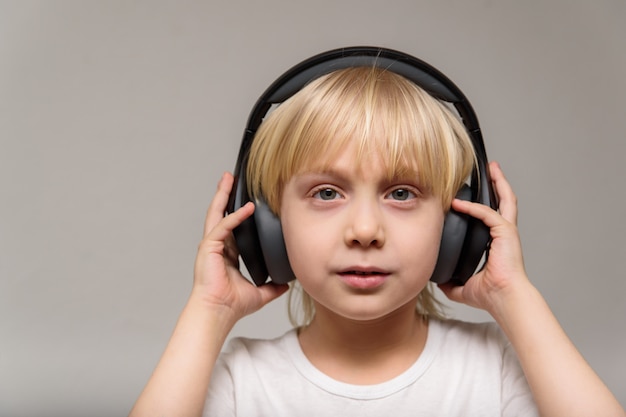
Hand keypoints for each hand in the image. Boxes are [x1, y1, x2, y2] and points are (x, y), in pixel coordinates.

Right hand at [192, 172, 287, 319]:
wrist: (219, 312)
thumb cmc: (232, 305)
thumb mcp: (260, 293)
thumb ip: (273, 287)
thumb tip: (287, 284)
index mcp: (227, 254)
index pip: (232, 226)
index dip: (237, 212)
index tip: (246, 199)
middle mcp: (217, 246)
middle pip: (220, 214)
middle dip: (225, 195)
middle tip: (230, 178)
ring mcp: (211, 246)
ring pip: (217, 214)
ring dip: (222, 195)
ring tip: (228, 179)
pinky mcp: (209, 248)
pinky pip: (223, 227)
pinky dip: (235, 217)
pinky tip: (247, 208)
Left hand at [438, 162, 529, 312]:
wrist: (503, 299)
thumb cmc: (491, 296)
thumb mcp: (463, 287)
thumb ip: (451, 283)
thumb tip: (437, 282)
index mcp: (497, 243)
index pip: (491, 217)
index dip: (484, 203)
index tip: (473, 194)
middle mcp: (504, 235)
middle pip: (504, 201)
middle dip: (498, 183)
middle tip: (491, 169)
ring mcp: (507, 232)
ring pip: (505, 200)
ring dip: (498, 183)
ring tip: (491, 167)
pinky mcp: (506, 233)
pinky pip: (487, 214)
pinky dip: (473, 207)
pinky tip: (459, 203)